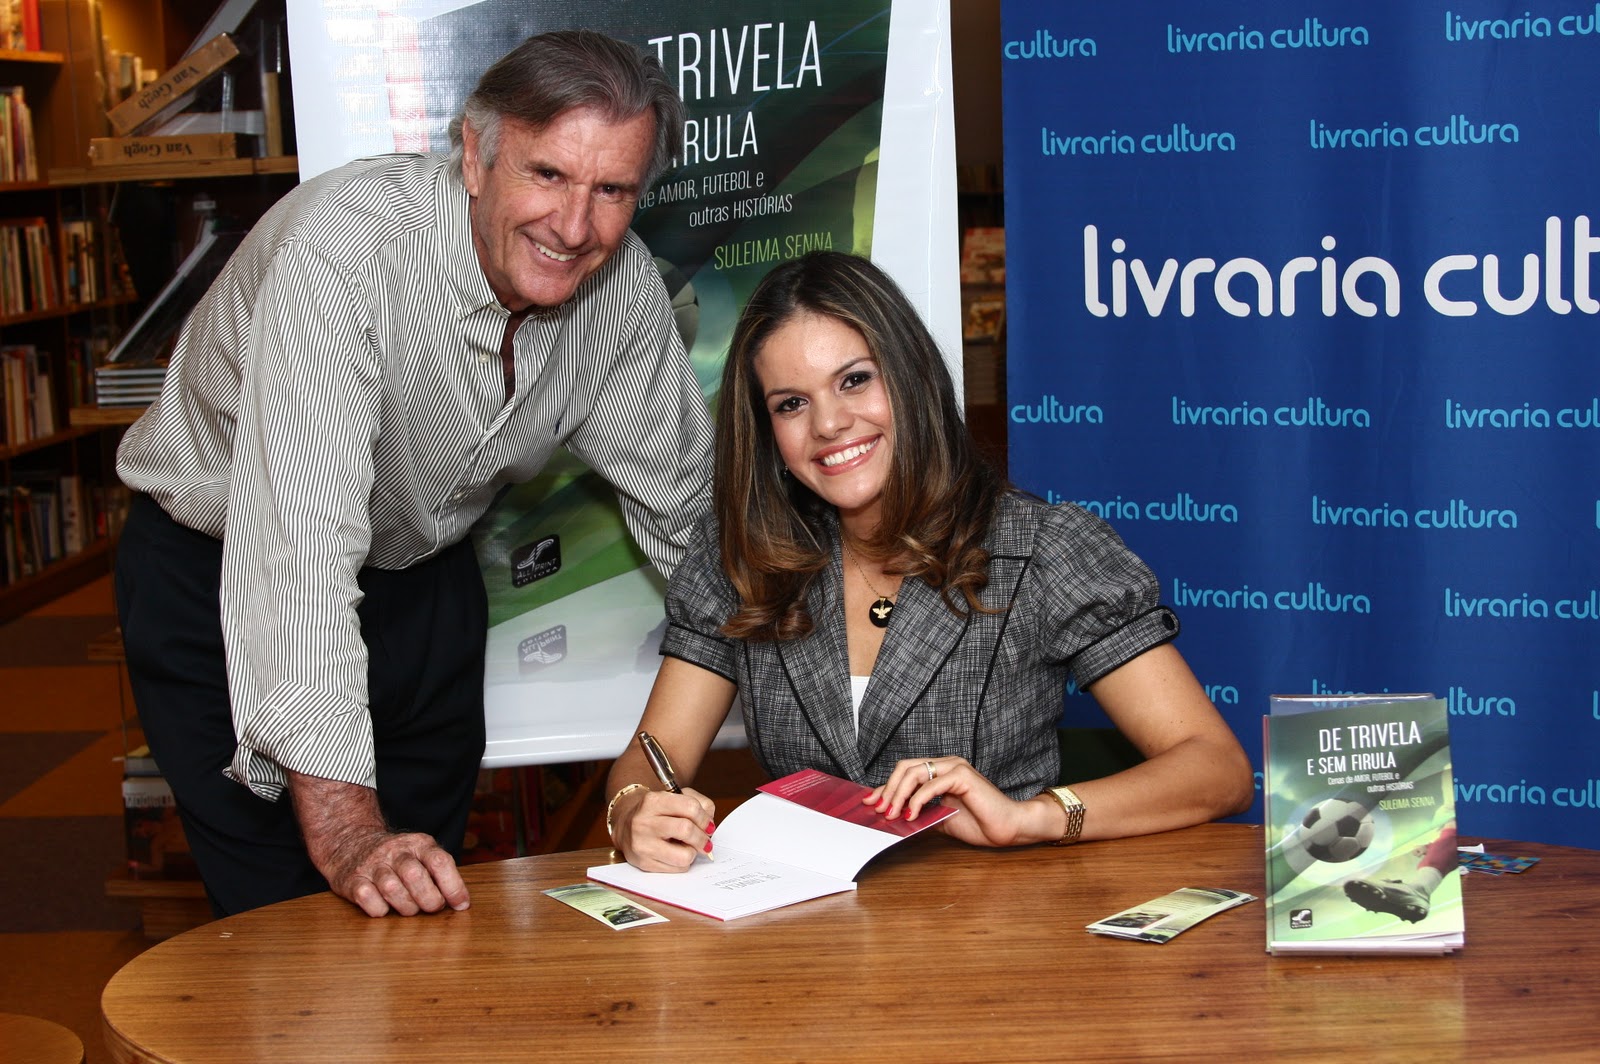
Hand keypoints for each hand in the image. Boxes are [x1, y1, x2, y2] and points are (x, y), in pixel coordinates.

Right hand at [290, 772, 469, 916]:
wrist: (351, 843)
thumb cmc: (398, 858)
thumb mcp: (422, 855)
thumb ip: (442, 874)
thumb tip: (462, 904)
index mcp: (419, 844)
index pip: (440, 861)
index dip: (453, 886)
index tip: (461, 906)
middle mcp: (395, 851)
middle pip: (416, 876)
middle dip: (429, 900)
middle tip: (431, 908)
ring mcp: (372, 864)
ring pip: (392, 889)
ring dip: (405, 907)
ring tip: (409, 908)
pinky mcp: (352, 880)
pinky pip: (367, 899)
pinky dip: (379, 909)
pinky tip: (384, 907)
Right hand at [613, 786, 715, 872]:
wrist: (625, 825)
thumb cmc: (656, 812)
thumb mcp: (674, 797)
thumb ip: (698, 803)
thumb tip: (710, 825)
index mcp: (652, 801)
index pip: (690, 807)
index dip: (705, 818)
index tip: (708, 825)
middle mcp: (644, 822)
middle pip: (686, 830)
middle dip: (702, 838)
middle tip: (705, 840)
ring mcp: (642, 845)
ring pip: (684, 855)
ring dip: (693, 852)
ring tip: (688, 847)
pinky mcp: (644, 863)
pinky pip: (677, 869)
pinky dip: (683, 862)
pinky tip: (675, 853)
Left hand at [865, 756, 1054, 847]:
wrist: (1006, 828)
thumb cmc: (978, 823)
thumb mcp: (940, 819)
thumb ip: (920, 813)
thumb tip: (893, 817)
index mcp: (941, 772)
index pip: (905, 773)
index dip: (886, 787)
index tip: (870, 802)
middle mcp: (946, 764)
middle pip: (905, 767)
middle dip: (888, 789)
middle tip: (880, 810)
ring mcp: (955, 767)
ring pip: (915, 772)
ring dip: (898, 794)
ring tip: (893, 814)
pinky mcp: (963, 776)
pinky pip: (932, 783)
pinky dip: (918, 800)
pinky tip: (912, 814)